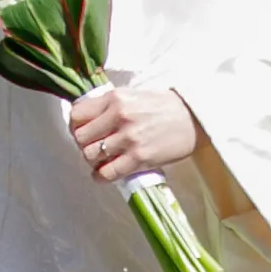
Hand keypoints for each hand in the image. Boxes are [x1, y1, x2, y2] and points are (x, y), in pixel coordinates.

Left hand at [67, 81, 198, 185]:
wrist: (194, 117)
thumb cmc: (164, 105)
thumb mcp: (133, 94)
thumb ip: (110, 105)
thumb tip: (87, 119)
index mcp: (115, 98)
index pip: (77, 114)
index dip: (75, 126)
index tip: (82, 131)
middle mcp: (119, 116)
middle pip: (80, 137)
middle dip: (83, 144)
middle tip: (93, 147)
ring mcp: (129, 138)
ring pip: (91, 155)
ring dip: (92, 161)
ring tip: (101, 160)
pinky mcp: (140, 158)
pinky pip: (108, 173)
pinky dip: (100, 176)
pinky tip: (103, 174)